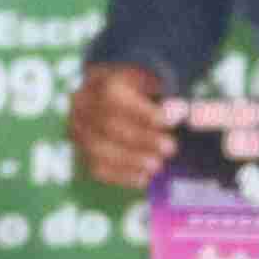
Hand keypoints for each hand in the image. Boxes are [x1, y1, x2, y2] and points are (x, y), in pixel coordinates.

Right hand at [70, 62, 179, 189]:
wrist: (116, 103)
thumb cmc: (143, 93)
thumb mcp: (156, 86)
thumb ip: (168, 97)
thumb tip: (181, 112)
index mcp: (99, 81)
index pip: (114, 97)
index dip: (142, 112)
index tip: (170, 122)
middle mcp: (81, 105)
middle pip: (107, 124)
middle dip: (142, 139)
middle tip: (170, 148)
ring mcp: (78, 130)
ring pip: (98, 149)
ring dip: (131, 160)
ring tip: (157, 165)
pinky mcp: (81, 154)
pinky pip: (97, 168)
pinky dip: (121, 176)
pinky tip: (143, 178)